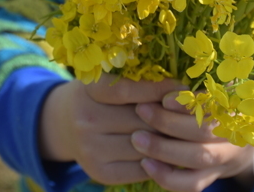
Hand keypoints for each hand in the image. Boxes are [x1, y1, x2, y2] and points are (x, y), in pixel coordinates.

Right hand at [38, 76, 184, 185]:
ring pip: (145, 146)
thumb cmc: (96, 97)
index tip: (181, 87)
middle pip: (140, 120)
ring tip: (181, 133)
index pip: (127, 90)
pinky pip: (140, 169)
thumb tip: (182, 91)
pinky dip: (158, 161)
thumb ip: (137, 82)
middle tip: (188, 113)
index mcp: (87, 91)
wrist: (64, 125)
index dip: (158, 89)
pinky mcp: (100, 172)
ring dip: (167, 141)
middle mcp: (85, 120)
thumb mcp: (107, 80)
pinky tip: (165, 151)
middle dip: (169, 116)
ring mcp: (91, 149)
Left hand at [131, 92, 253, 191]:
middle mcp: (232, 135)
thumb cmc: (216, 111)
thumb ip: (192, 92)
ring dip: (164, 149)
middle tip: (141, 110)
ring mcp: (223, 160)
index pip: (213, 104)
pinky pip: (191, 183)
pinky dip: (167, 176)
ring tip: (137, 139)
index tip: (164, 98)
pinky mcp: (210, 177)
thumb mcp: (213, 96)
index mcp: (233, 109)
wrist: (238, 144)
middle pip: (204, 132)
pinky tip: (145, 164)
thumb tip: (158, 86)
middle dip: (169, 122)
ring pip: (198, 158)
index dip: (187, 103)